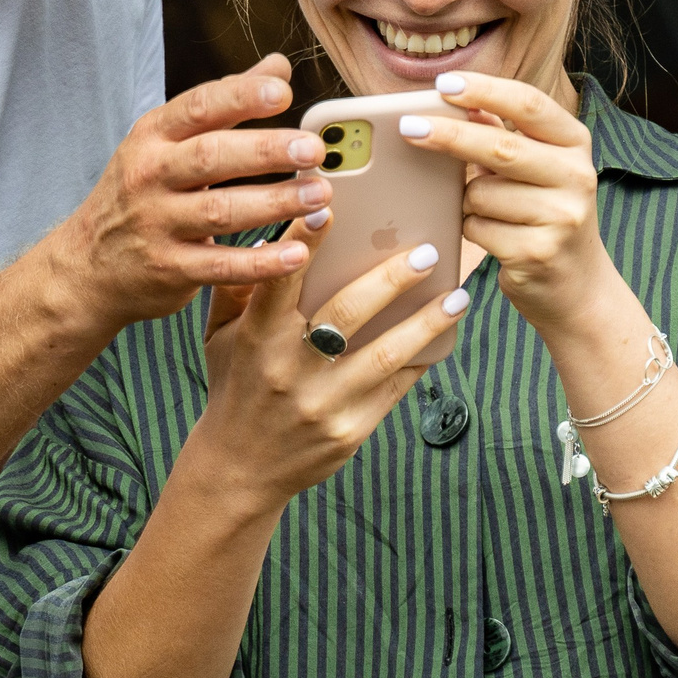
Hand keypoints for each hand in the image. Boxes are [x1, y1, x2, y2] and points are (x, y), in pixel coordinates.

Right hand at [43, 55, 334, 330]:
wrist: (87, 265)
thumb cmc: (139, 192)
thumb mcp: (166, 141)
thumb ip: (225, 104)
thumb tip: (278, 67)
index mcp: (152, 136)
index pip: (198, 107)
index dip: (241, 97)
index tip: (284, 92)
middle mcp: (151, 176)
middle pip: (212, 157)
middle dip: (267, 151)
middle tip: (313, 150)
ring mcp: (157, 224)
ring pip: (222, 212)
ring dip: (275, 203)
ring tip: (319, 195)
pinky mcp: (169, 269)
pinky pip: (221, 266)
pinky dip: (261, 262)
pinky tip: (297, 253)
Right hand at [185, 217, 470, 510]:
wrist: (240, 469)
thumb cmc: (235, 388)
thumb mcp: (220, 338)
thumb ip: (238, 289)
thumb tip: (266, 240)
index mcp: (258, 339)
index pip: (279, 282)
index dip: (301, 244)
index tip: (326, 208)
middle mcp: (290, 369)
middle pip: (347, 314)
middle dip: (391, 279)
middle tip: (426, 251)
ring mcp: (323, 403)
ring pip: (385, 354)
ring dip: (426, 322)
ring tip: (458, 296)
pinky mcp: (349, 431)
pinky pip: (394, 388)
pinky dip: (420, 359)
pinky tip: (443, 337)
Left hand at [397, 72, 629, 340]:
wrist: (577, 288)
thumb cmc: (546, 216)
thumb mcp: (537, 169)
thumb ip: (503, 135)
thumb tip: (457, 102)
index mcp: (575, 144)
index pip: (528, 104)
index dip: (484, 90)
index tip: (444, 84)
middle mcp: (577, 176)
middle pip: (500, 146)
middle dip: (449, 135)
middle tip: (408, 127)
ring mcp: (562, 217)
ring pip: (481, 193)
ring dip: (466, 200)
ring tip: (486, 210)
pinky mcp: (539, 252)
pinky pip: (478, 228)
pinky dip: (472, 228)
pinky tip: (492, 236)